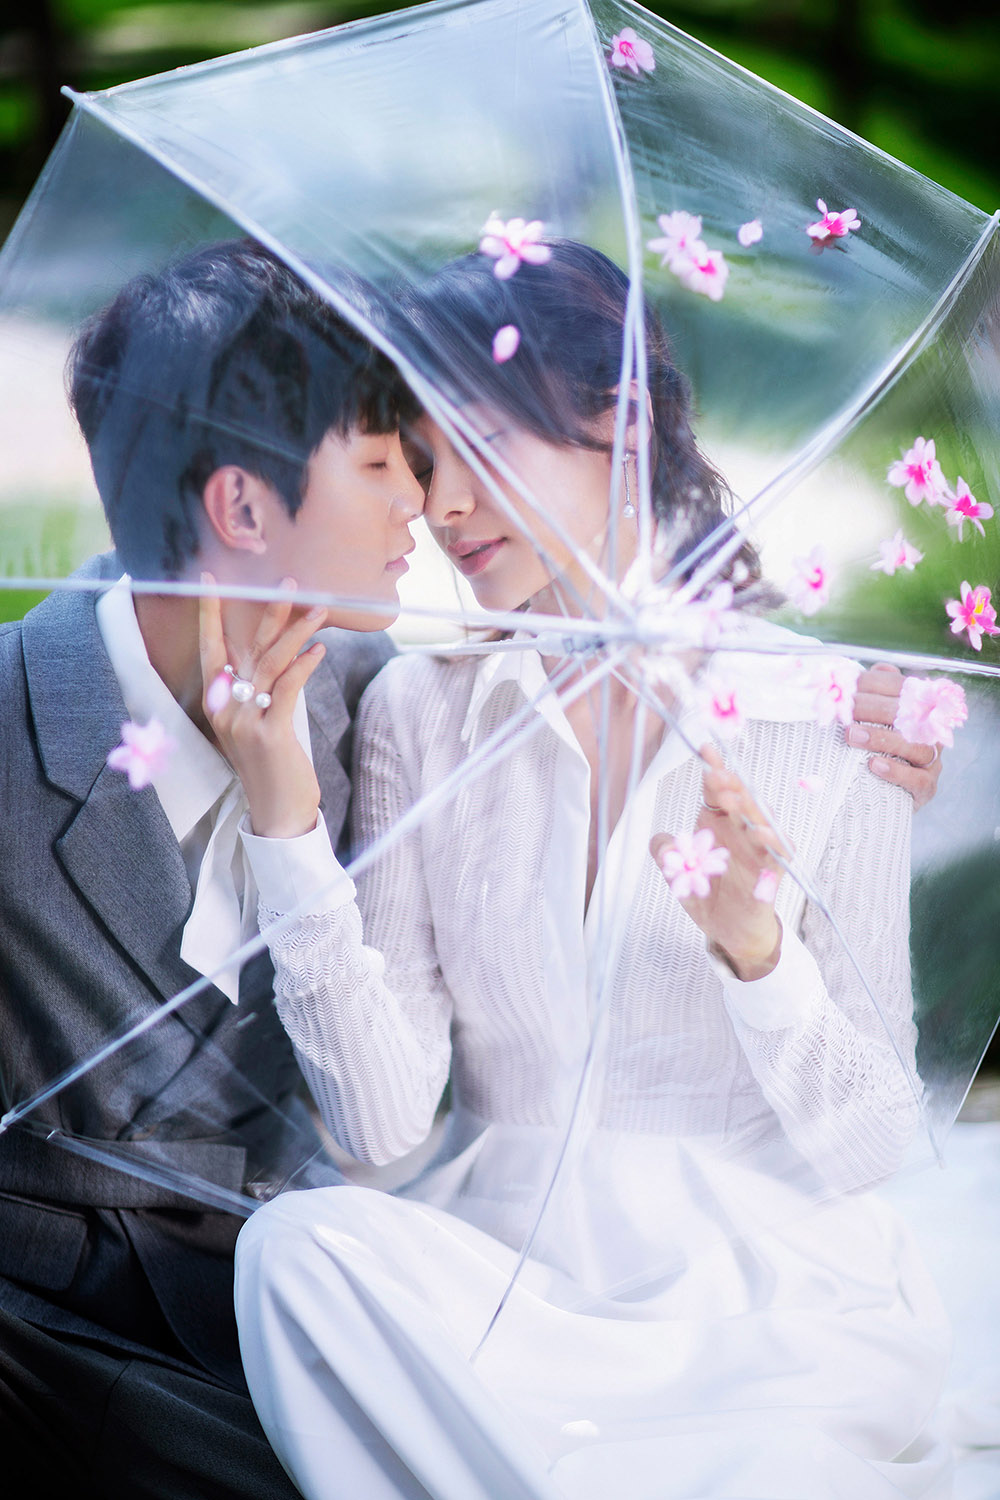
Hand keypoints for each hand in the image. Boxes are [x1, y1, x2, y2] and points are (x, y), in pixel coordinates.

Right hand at [200, 577, 327, 837]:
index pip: (210, 648)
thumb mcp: (255, 723)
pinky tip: (319, 650)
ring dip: (297, 631)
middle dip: (269, 611)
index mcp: (216, 702)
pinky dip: (304, 665)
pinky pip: (287, 688)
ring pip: (271, 662)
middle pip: (247, 647)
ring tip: (319, 608)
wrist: (277, 812)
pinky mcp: (269, 734)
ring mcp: (244, 721)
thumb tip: (277, 650)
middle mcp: (225, 708)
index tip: (211, 579)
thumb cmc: (271, 765)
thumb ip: (257, 689)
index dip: (211, 613)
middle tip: (289, 581)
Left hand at [650, 745, 788, 981]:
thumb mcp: (679, 877)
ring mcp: (759, 850)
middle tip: (715, 774)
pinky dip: (772, 842)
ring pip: (761, 820)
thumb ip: (668, 856)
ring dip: (748, 808)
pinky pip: (779, 853)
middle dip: (729, 784)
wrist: (732, 933)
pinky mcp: (772, 872)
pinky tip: (761, 832)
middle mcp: (741, 832)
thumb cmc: (709, 897)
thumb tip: (661, 840)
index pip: (717, 791)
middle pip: (740, 800)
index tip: (705, 750)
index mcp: (719, 825)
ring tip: (733, 799)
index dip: (714, 769)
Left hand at [847, 663, 941, 810]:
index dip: (875, 684)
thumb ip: (878, 694)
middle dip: (874, 709)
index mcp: (920, 710)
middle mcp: (931, 733)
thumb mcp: (875, 720)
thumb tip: (880, 668)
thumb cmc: (878, 749)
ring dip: (881, 739)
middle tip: (845, 711)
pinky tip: (873, 765)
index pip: (903, 688)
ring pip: (916, 746)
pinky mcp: (927, 787)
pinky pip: (918, 779)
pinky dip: (896, 771)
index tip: (847, 686)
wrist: (883, 793)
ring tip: (853, 736)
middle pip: (909, 715)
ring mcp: (931, 761)